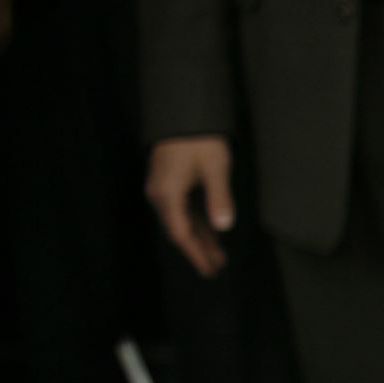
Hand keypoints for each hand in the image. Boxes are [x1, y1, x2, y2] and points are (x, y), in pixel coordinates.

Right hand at [145, 135, 234, 277]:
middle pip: (179, 230)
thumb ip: (219, 197)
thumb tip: (223, 226)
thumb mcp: (215, 167)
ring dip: (199, 238)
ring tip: (219, 257)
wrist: (183, 113)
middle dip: (198, 250)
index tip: (209, 269)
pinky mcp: (170, 184)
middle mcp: (160, 195)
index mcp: (167, 194)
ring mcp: (163, 190)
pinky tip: (211, 233)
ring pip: (182, 221)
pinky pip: (183, 210)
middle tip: (216, 269)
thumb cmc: (200, 139)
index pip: (180, 233)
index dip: (195, 253)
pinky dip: (197, 223)